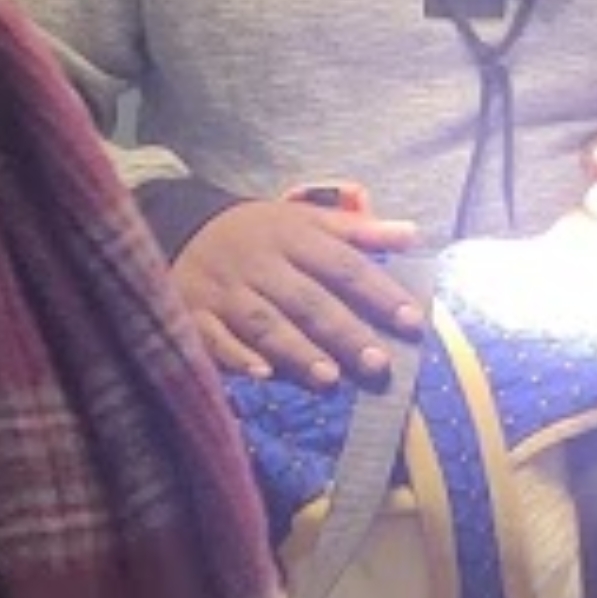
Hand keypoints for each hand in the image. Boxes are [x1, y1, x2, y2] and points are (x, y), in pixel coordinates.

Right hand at [174, 198, 425, 386]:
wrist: (184, 228)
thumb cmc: (262, 232)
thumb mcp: (306, 219)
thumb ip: (358, 230)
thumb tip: (413, 235)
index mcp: (293, 236)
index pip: (342, 265)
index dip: (378, 292)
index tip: (412, 321)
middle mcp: (261, 264)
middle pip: (306, 300)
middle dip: (343, 331)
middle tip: (377, 363)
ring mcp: (226, 291)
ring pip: (264, 322)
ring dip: (296, 350)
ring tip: (329, 378)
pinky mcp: (194, 314)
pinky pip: (214, 338)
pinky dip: (237, 356)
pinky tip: (262, 376)